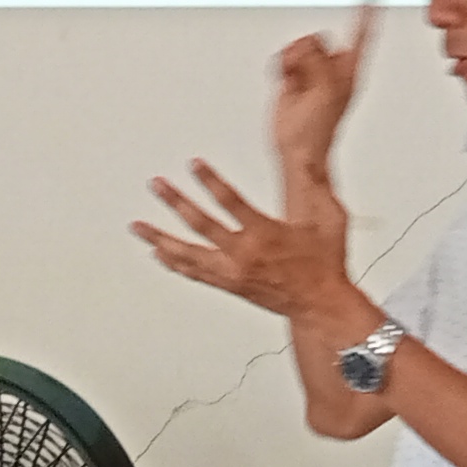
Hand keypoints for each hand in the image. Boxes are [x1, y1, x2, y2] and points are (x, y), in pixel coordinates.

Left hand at [132, 158, 362, 325]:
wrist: (320, 307)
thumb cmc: (324, 265)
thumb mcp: (328, 220)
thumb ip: (316, 187)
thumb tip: (310, 160)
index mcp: (265, 235)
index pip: (231, 202)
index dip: (211, 181)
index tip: (194, 164)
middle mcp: (243, 255)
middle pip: (200, 225)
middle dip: (176, 202)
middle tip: (157, 185)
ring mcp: (232, 273)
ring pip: (187, 253)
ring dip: (160, 237)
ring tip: (138, 226)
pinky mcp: (228, 286)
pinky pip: (193, 273)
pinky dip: (173, 261)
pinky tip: (159, 252)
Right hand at [267, 0, 379, 182]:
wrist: (295, 147)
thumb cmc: (318, 129)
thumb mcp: (326, 89)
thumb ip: (318, 59)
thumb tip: (308, 45)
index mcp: (350, 70)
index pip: (363, 34)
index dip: (367, 13)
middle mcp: (332, 68)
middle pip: (318, 37)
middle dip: (307, 51)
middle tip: (307, 73)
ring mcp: (312, 72)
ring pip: (299, 44)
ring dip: (292, 60)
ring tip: (295, 80)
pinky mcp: (293, 76)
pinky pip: (284, 56)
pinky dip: (282, 66)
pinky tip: (286, 81)